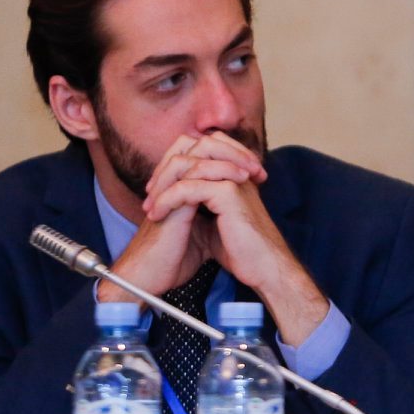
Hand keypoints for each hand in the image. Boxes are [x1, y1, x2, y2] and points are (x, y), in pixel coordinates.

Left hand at [140, 137, 327, 343]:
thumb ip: (199, 204)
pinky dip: (167, 199)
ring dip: (161, 184)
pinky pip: (188, 187)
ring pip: (186, 164)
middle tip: (149, 193)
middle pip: (191, 145)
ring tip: (149, 207)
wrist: (264, 268)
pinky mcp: (230, 192)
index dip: (172, 162)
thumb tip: (175, 199)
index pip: (198, 147)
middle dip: (164, 168)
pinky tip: (157, 215)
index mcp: (234, 173)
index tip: (156, 189)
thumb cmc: (243, 251)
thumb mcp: (214, 223)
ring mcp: (234, 178)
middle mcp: (235, 169)